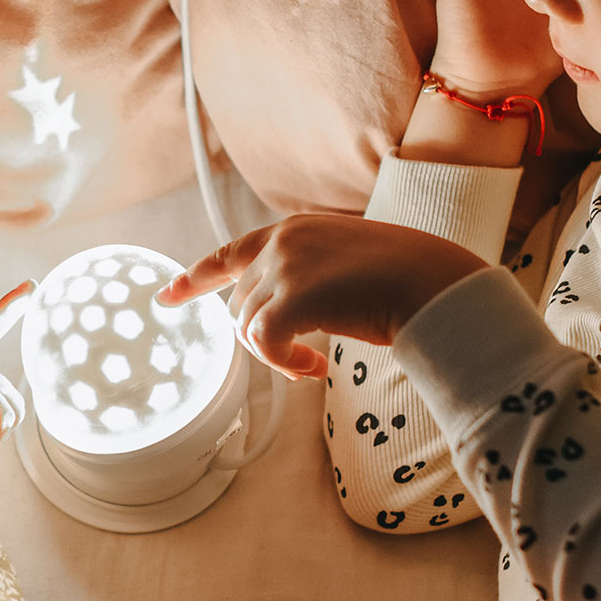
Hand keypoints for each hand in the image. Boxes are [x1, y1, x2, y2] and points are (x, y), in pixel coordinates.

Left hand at [157, 216, 486, 378]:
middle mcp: (282, 242)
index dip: (194, 279)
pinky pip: (263, 344)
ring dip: (276, 355)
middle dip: (264, 337)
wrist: (435, 283)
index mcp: (293, 230)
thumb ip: (306, 277)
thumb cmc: (404, 280)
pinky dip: (282, 364)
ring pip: (247, 327)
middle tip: (303, 361)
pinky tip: (313, 370)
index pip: (229, 254)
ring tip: (313, 364)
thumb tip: (275, 320)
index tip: (165, 297)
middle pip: (240, 304)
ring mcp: (286, 267)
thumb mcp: (344, 264)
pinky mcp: (294, 298)